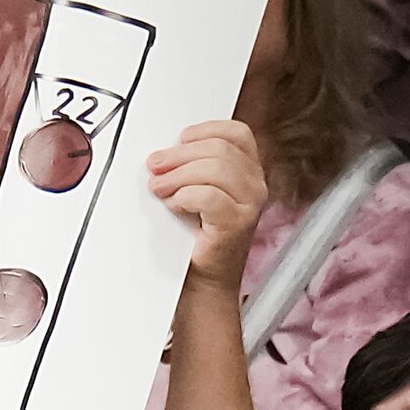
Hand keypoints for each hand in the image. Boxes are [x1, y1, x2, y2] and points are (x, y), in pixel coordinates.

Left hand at [147, 120, 266, 296]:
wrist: (201, 279)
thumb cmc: (195, 237)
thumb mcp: (194, 191)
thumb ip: (190, 168)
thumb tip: (163, 154)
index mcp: (248, 170)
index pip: (236, 133)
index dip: (205, 130)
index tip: (179, 140)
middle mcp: (255, 184)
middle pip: (219, 149)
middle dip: (179, 155)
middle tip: (155, 167)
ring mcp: (250, 204)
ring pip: (215, 168)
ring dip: (178, 175)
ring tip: (159, 189)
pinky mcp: (237, 223)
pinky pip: (208, 196)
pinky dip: (184, 196)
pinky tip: (174, 205)